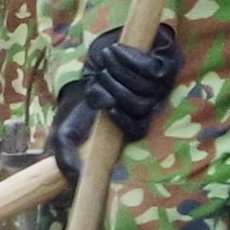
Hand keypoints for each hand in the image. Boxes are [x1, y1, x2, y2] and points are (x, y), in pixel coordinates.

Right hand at [45, 32, 178, 177]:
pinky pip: (154, 67)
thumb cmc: (81, 104)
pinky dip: (131, 58)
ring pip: (146, 85)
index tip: (106, 107)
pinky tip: (116, 52)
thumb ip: (67, 157)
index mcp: (129, 127)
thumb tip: (76, 177)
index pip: (136, 130)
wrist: (95, 66)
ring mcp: (159, 88)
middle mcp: (147, 109)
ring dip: (120, 70)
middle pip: (140, 104)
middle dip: (115, 88)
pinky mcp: (164, 66)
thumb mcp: (65, 133)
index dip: (124, 120)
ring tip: (104, 60)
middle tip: (98, 78)